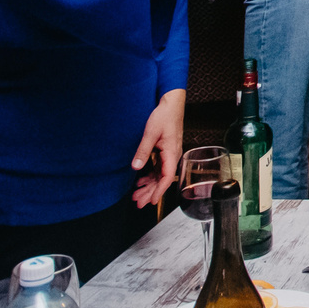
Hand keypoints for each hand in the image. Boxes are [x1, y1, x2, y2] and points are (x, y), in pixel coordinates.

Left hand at [131, 89, 186, 207]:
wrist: (171, 104)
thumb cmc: (165, 116)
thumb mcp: (150, 132)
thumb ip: (143, 150)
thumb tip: (136, 166)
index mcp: (171, 153)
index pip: (166, 177)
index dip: (159, 191)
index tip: (151, 201)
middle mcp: (172, 156)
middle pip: (162, 180)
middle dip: (150, 193)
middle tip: (139, 203)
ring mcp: (169, 154)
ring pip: (159, 175)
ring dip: (149, 186)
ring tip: (137, 195)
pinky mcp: (165, 151)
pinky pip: (158, 168)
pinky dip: (150, 177)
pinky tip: (141, 181)